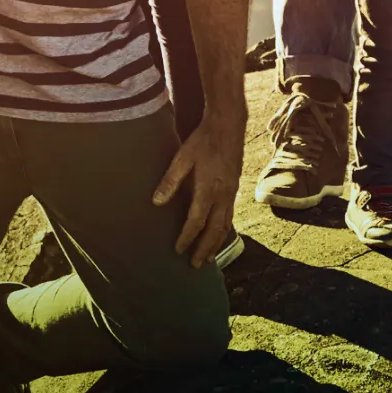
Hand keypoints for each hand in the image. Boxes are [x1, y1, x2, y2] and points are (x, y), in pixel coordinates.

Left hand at [151, 117, 244, 267]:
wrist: (228, 127)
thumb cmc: (202, 140)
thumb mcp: (182, 157)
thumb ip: (170, 180)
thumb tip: (156, 202)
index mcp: (208, 188)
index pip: (196, 221)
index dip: (187, 238)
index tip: (178, 250)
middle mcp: (223, 195)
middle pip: (214, 230)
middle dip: (204, 249)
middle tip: (195, 265)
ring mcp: (231, 193)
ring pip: (225, 226)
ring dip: (216, 244)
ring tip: (208, 258)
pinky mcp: (234, 189)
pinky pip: (230, 217)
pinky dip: (223, 231)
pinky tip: (218, 236)